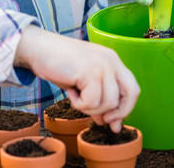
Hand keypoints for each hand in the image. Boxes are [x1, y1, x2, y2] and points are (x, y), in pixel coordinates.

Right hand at [15, 25, 139, 131]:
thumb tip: (113, 126)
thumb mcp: (85, 84)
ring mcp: (101, 65)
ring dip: (90, 108)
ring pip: (109, 102)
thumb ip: (101, 101)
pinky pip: (91, 101)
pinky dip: (79, 103)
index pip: (133, 89)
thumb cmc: (61, 65)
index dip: (125, 108)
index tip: (111, 122)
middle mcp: (111, 61)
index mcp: (113, 61)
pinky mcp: (88, 71)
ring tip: (76, 95)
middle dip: (117, 112)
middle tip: (100, 118)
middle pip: (130, 94)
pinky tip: (71, 91)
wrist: (39, 48)